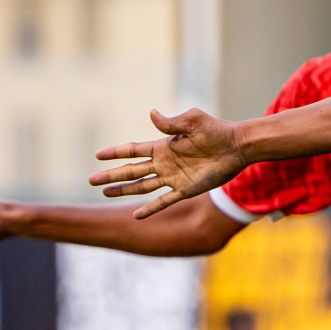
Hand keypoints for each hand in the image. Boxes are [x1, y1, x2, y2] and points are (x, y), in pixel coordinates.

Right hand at [89, 108, 247, 218]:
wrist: (238, 147)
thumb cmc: (217, 130)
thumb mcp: (193, 121)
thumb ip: (172, 122)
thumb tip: (152, 113)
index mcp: (164, 146)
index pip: (133, 150)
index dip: (116, 153)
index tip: (97, 155)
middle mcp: (165, 163)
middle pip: (132, 170)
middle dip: (112, 175)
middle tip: (91, 180)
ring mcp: (174, 178)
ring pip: (143, 187)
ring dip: (124, 190)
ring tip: (106, 194)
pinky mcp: (187, 190)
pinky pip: (165, 201)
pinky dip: (151, 208)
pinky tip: (136, 216)